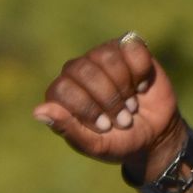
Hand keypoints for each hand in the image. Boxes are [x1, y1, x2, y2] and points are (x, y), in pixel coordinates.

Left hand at [33, 33, 183, 170]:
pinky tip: (141, 86)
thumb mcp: (95, 145)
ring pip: (107, 57)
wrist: (155, 136)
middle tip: (122, 120)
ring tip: (131, 106)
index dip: (86, 108)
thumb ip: (67, 129)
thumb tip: (38, 112)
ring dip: (124, 86)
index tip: (104, 127)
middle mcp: (78, 71)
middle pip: (84, 70)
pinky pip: (131, 47)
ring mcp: (102, 57)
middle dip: (108, 99)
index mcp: (62, 94)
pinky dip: (140, 70)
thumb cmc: (118, 142)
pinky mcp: (128, 49)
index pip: (62, 88)